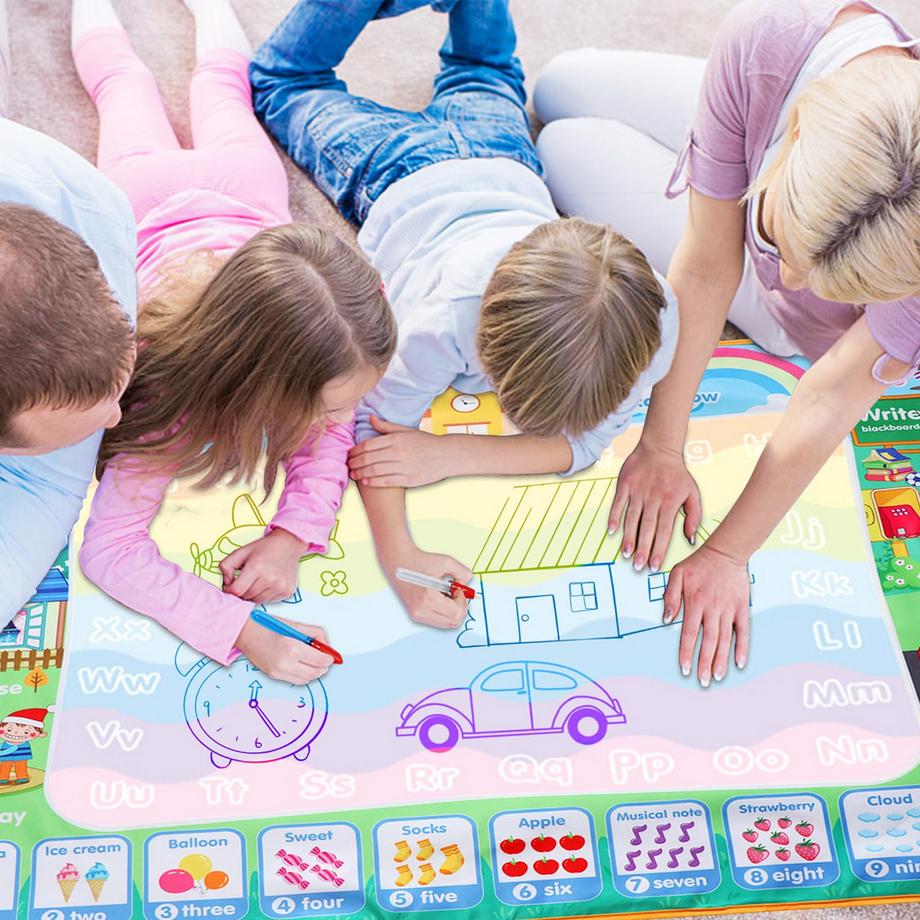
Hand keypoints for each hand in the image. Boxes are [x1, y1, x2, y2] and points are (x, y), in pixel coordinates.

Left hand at [220, 528, 305, 603]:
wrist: (288, 544)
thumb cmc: (264, 548)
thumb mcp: (241, 551)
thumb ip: (226, 566)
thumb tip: (227, 584)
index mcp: (256, 567)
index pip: (237, 591)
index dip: (229, 590)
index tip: (230, 585)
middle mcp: (270, 579)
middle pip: (246, 597)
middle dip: (241, 591)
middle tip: (244, 580)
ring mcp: (280, 586)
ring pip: (257, 601)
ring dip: (252, 594)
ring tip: (256, 581)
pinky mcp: (287, 591)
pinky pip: (268, 600)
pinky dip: (264, 594)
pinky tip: (267, 583)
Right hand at [235, 617, 332, 684]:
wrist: (246, 634)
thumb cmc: (270, 626)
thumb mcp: (296, 625)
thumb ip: (315, 634)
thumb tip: (327, 646)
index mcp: (292, 647)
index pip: (320, 661)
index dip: (329, 658)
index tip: (331, 656)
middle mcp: (285, 663)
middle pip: (315, 673)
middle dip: (323, 667)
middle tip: (325, 659)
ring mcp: (278, 672)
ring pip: (306, 679)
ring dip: (314, 672)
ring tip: (313, 662)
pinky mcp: (274, 676)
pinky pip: (295, 680)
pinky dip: (303, 675)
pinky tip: (302, 665)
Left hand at [348, 416, 456, 486]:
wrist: (447, 455)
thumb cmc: (425, 442)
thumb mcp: (406, 431)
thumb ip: (387, 427)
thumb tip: (371, 418)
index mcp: (396, 439)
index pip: (368, 445)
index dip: (356, 451)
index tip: (350, 455)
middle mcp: (398, 452)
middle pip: (369, 458)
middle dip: (355, 463)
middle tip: (348, 466)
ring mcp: (404, 466)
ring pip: (375, 470)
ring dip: (361, 473)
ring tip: (354, 474)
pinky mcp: (409, 479)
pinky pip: (386, 481)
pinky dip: (374, 482)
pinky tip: (366, 482)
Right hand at [382, 542, 472, 628]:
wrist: (398, 561)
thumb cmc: (420, 561)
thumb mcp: (446, 561)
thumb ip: (463, 573)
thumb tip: (467, 586)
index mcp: (428, 599)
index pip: (457, 613)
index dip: (462, 600)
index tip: (457, 588)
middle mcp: (421, 611)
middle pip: (453, 622)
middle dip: (459, 607)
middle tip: (455, 592)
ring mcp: (416, 615)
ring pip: (446, 623)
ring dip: (451, 610)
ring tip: (445, 594)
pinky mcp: (415, 615)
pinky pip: (438, 620)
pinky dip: (443, 611)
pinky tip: (438, 597)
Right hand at [608, 440, 701, 571]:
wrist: (659, 448)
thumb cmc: (677, 474)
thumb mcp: (693, 493)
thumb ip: (693, 517)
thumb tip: (689, 539)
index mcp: (670, 502)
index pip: (665, 530)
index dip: (659, 549)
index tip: (655, 566)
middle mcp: (653, 498)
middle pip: (647, 528)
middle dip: (643, 549)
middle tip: (639, 566)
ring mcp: (638, 491)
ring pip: (632, 518)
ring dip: (628, 537)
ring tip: (627, 554)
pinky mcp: (625, 485)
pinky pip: (618, 504)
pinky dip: (614, 517)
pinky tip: (612, 532)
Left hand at [663, 542, 750, 686]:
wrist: (725, 552)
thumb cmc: (698, 564)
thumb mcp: (676, 575)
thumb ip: (670, 597)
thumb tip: (666, 619)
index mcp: (694, 602)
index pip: (689, 633)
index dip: (686, 652)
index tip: (684, 669)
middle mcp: (711, 609)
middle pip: (708, 641)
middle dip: (704, 663)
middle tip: (703, 681)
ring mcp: (728, 609)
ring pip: (724, 639)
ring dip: (721, 660)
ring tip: (718, 677)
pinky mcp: (741, 608)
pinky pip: (743, 631)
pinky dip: (742, 647)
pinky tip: (739, 662)